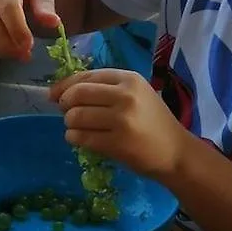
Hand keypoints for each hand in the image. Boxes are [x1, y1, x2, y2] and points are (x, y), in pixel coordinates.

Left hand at [50, 69, 189, 179]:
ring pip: (75, 116)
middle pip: (76, 95)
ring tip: (78, 128)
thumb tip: (57, 92)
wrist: (178, 153)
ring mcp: (122, 120)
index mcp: (129, 79)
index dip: (64, 86)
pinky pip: (81, 137)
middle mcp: (126, 96)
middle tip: (68, 114)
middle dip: (65, 105)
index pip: (85, 77)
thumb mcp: (134, 95)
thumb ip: (102, 89)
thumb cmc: (151, 122)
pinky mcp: (118, 143)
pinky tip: (80, 139)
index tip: (54, 96)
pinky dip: (73, 138)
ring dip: (70, 124)